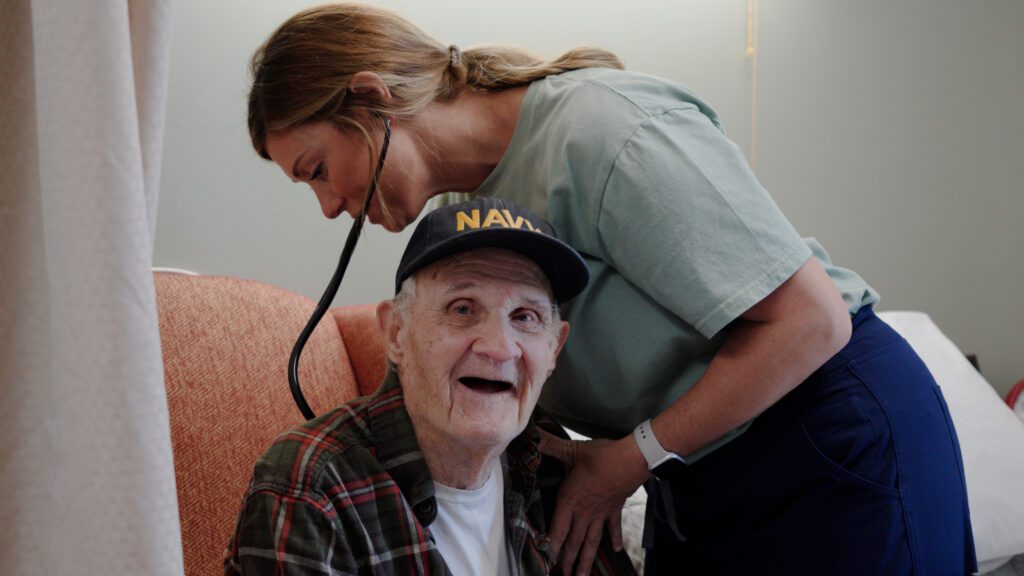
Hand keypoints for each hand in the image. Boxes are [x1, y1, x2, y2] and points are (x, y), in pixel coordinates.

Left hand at [539, 430, 649, 574]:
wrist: (631, 461)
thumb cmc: (600, 457)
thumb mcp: (572, 450)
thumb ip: (549, 445)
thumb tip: (532, 436)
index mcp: (570, 500)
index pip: (558, 529)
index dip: (551, 546)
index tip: (547, 561)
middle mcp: (584, 512)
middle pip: (574, 541)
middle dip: (567, 560)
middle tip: (562, 575)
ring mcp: (601, 513)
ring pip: (592, 541)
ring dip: (586, 559)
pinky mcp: (614, 508)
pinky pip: (613, 528)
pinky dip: (614, 539)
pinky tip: (615, 551)